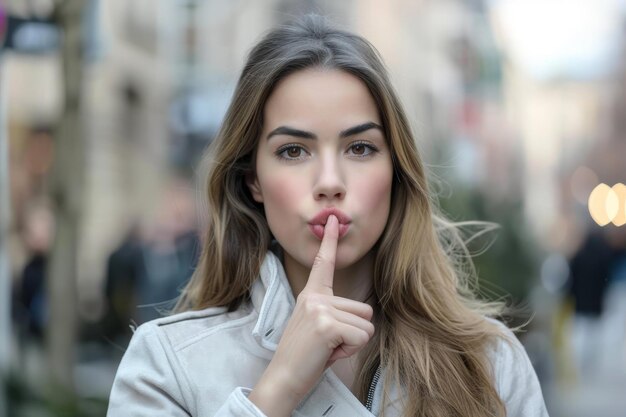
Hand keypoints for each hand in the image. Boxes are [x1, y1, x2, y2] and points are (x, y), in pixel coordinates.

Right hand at [249, 215, 374, 415]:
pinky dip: (351, 351)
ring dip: (353, 342)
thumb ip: (332, 312)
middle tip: (329, 342)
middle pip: (364, 309)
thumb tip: (363, 316)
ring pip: (366, 325)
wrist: (284, 377)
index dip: (330, 242)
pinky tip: (330, 353)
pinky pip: (362, 337)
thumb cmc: (303, 355)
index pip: (322, 264)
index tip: (334, 221)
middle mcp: (315, 297)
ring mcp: (321, 309)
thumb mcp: (315, 325)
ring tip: (328, 348)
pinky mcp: (327, 324)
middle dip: (355, 331)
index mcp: (311, 295)